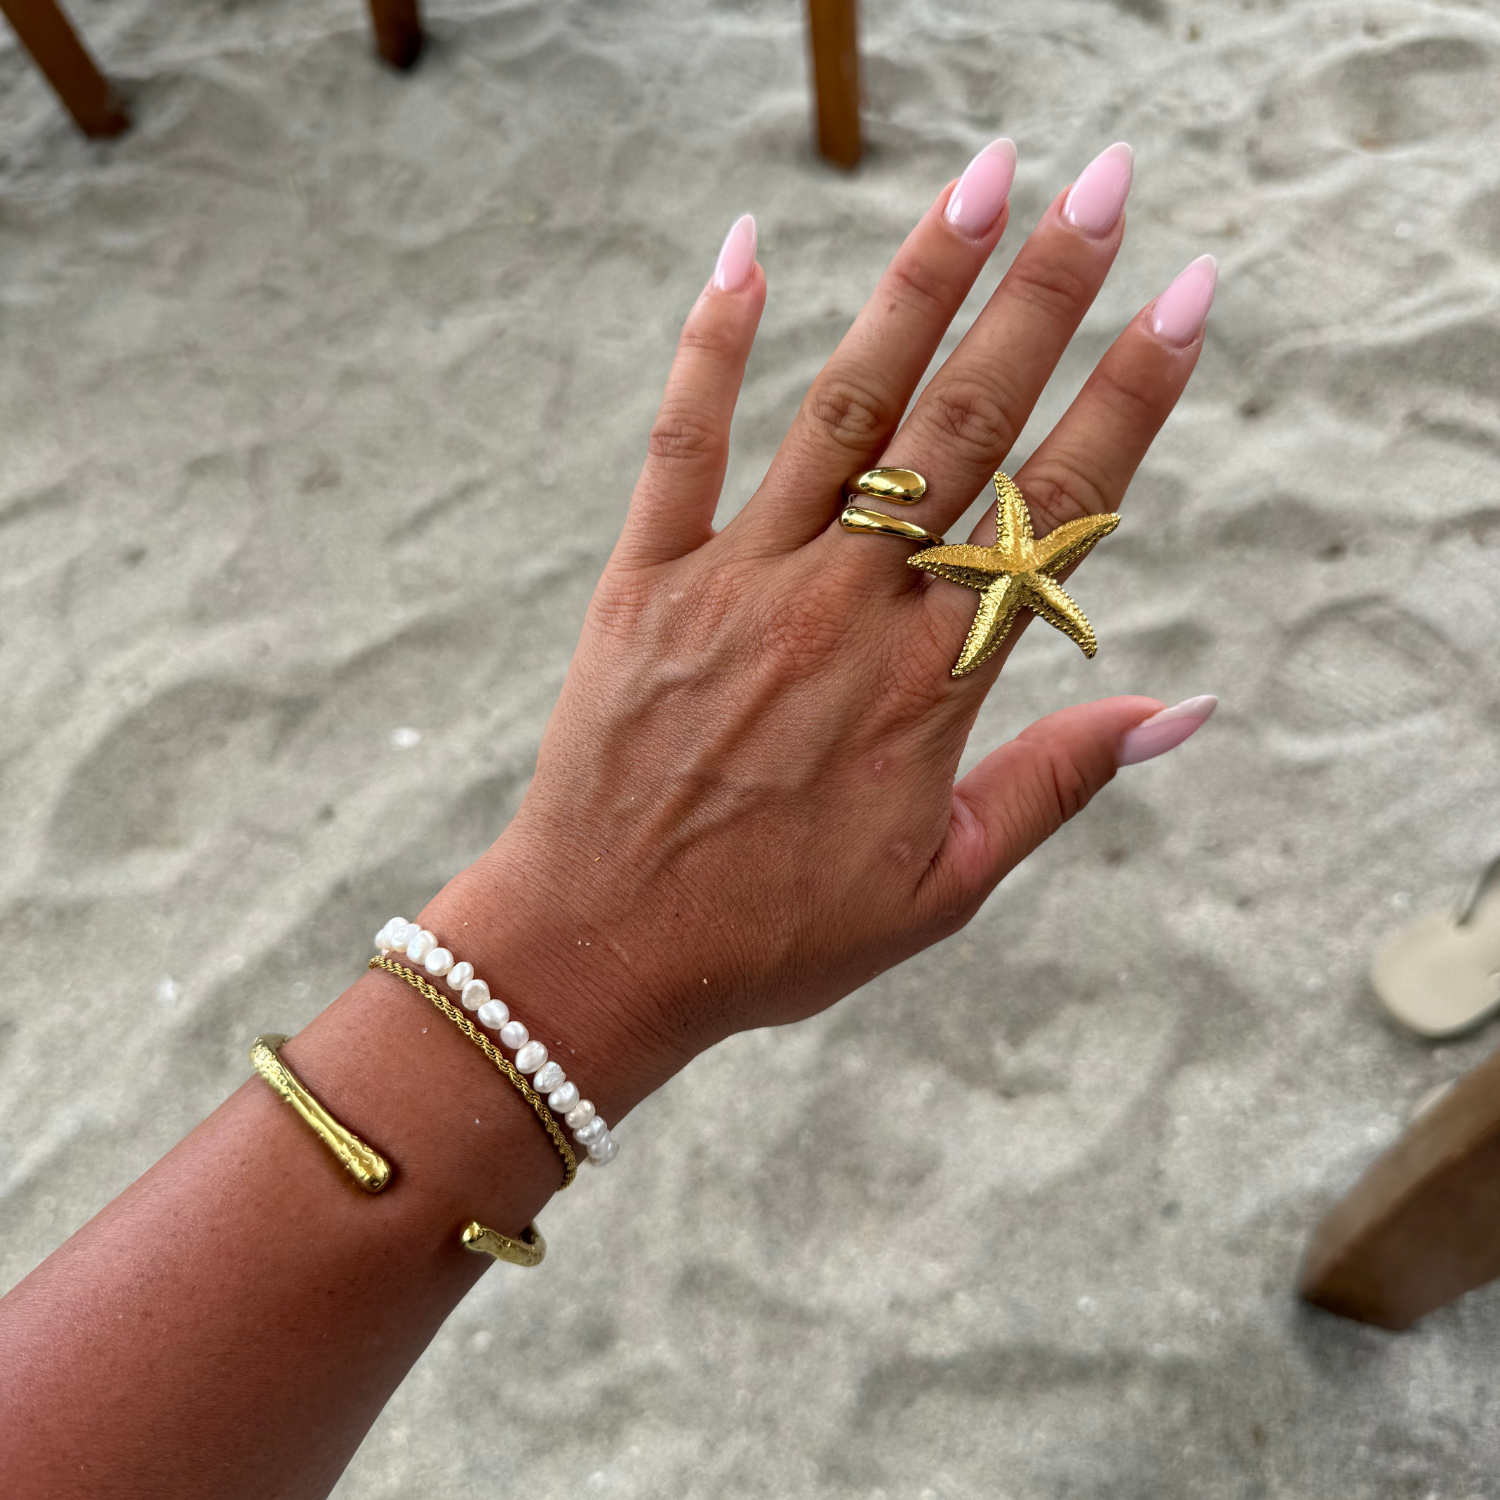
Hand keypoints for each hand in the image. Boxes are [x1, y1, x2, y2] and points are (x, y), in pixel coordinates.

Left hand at [432, 141, 1216, 1117]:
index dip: (1129, 397)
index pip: (1053, 511)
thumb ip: (1056, 781)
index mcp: (930, 682)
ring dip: (915, 288)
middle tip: (1105, 188)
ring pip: (845, 409)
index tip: (1184, 300)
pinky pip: (682, 444)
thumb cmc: (777, 934)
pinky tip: (745, 252)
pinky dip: (713, 347)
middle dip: (1042, 297)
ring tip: (980, 183)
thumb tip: (1182, 708)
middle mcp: (845, 609)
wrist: (603, 949)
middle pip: (964, 426)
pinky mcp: (648, 582)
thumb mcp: (945, 884)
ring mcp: (741, 583)